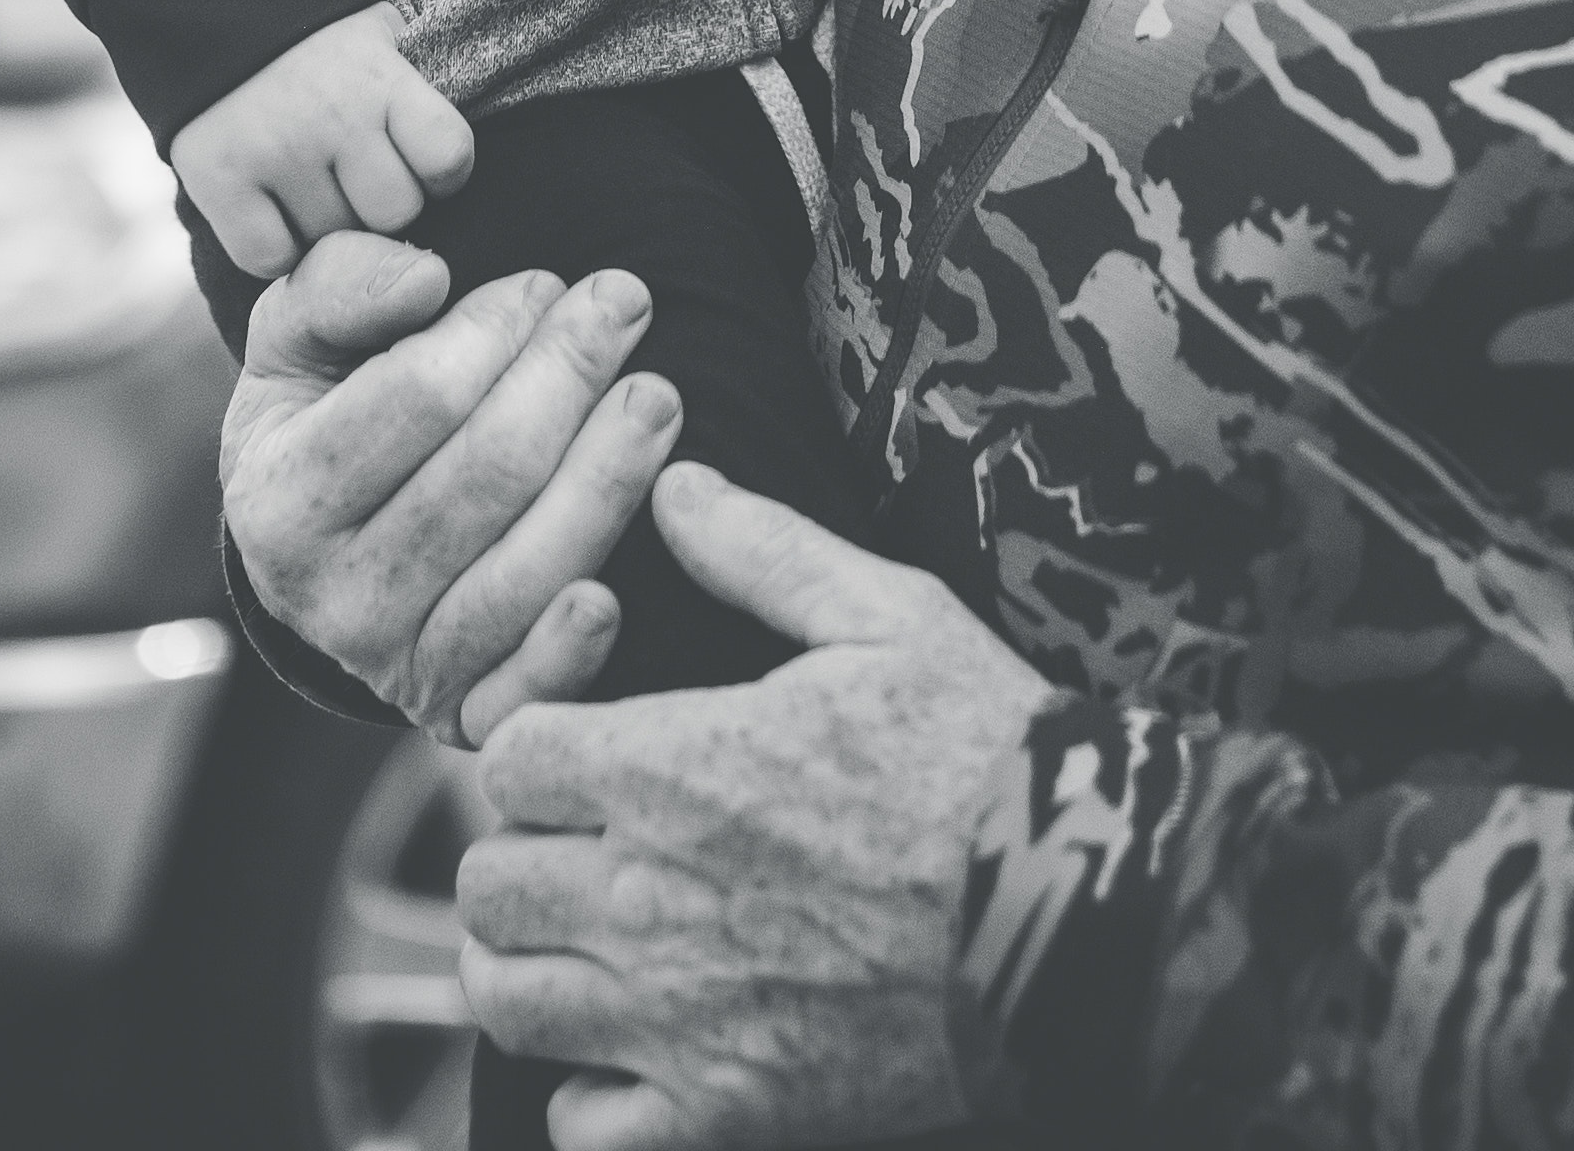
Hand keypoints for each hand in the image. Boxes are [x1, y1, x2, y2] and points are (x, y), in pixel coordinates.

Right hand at [170, 7, 477, 278]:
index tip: (419, 164)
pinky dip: (273, 247)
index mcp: (381, 78)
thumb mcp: (383, 42)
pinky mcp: (219, 181)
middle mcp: (332, 114)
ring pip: (333, 243)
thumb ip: (417, 99)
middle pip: (393, 213)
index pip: (449, 158)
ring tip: (311, 185)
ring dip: (327, 227)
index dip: (441, 174)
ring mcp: (273, 150)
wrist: (212, 16)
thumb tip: (451, 177)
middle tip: (355, 178)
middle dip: (380, 204)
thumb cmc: (320, 46)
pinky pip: (270, 258)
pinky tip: (272, 210)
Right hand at [221, 234, 685, 742]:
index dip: (497, 327)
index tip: (543, 283)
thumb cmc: (324, 416)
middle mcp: (332, 599)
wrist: (326, 550)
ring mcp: (399, 666)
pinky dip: (575, 646)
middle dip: (570, 375)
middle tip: (626, 302)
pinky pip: (528, 689)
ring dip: (609, 474)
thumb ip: (342, 286)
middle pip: (488, 475)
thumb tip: (426, 280)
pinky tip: (618, 589)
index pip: (417, 397)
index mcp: (279, 502)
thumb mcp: (298, 338)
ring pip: (526, 570)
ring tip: (658, 395)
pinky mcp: (463, 716)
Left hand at [458, 463, 1051, 1149]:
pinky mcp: (723, 1110)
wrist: (1085, 913)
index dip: (542, 752)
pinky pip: (584, 1128)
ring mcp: (676, 1015)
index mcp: (668, 766)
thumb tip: (673, 487)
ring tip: (591, 949)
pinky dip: (589, 1098)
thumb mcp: (890, 615)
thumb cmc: (989, 754)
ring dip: (534, 969)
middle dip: (525, 859)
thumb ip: (765, 551)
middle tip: (591, 853)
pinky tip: (635, 1056)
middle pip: (489, 884)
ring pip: (509, 1000)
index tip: (590, 760)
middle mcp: (644, 894)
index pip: (508, 760)